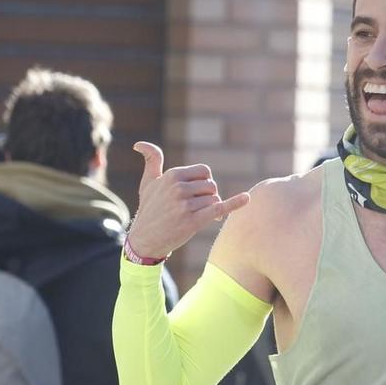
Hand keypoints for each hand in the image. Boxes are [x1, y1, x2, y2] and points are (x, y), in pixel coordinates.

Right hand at [125, 142, 250, 260]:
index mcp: (172, 176)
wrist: (145, 240)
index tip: (199, 194)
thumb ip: (151, 161)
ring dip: (211, 209)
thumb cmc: (149, 210)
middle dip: (209, 196)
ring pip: (215, 199)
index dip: (206, 182)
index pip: (204, 171)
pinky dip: (234, 204)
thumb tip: (139, 144)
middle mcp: (178, 188)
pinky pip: (218, 208)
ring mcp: (185, 205)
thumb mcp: (147, 183)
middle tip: (199, 209)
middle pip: (212, 185)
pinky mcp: (192, 221)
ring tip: (197, 217)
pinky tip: (246, 199)